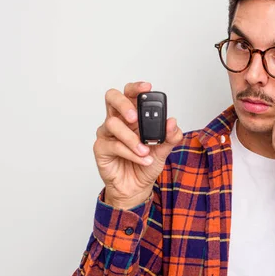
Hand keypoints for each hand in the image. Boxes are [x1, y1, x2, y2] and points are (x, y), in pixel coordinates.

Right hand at [94, 81, 182, 208]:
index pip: (130, 94)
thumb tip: (173, 123)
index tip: (147, 87)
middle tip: (135, 117)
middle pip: (112, 98)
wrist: (137, 187)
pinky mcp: (102, 149)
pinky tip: (142, 159)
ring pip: (113, 123)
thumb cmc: (146, 164)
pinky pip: (114, 145)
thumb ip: (170, 136)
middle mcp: (118, 121)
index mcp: (133, 116)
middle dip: (124, 104)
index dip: (136, 88)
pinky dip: (130, 152)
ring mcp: (108, 134)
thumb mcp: (164, 149)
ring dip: (132, 138)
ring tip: (145, 150)